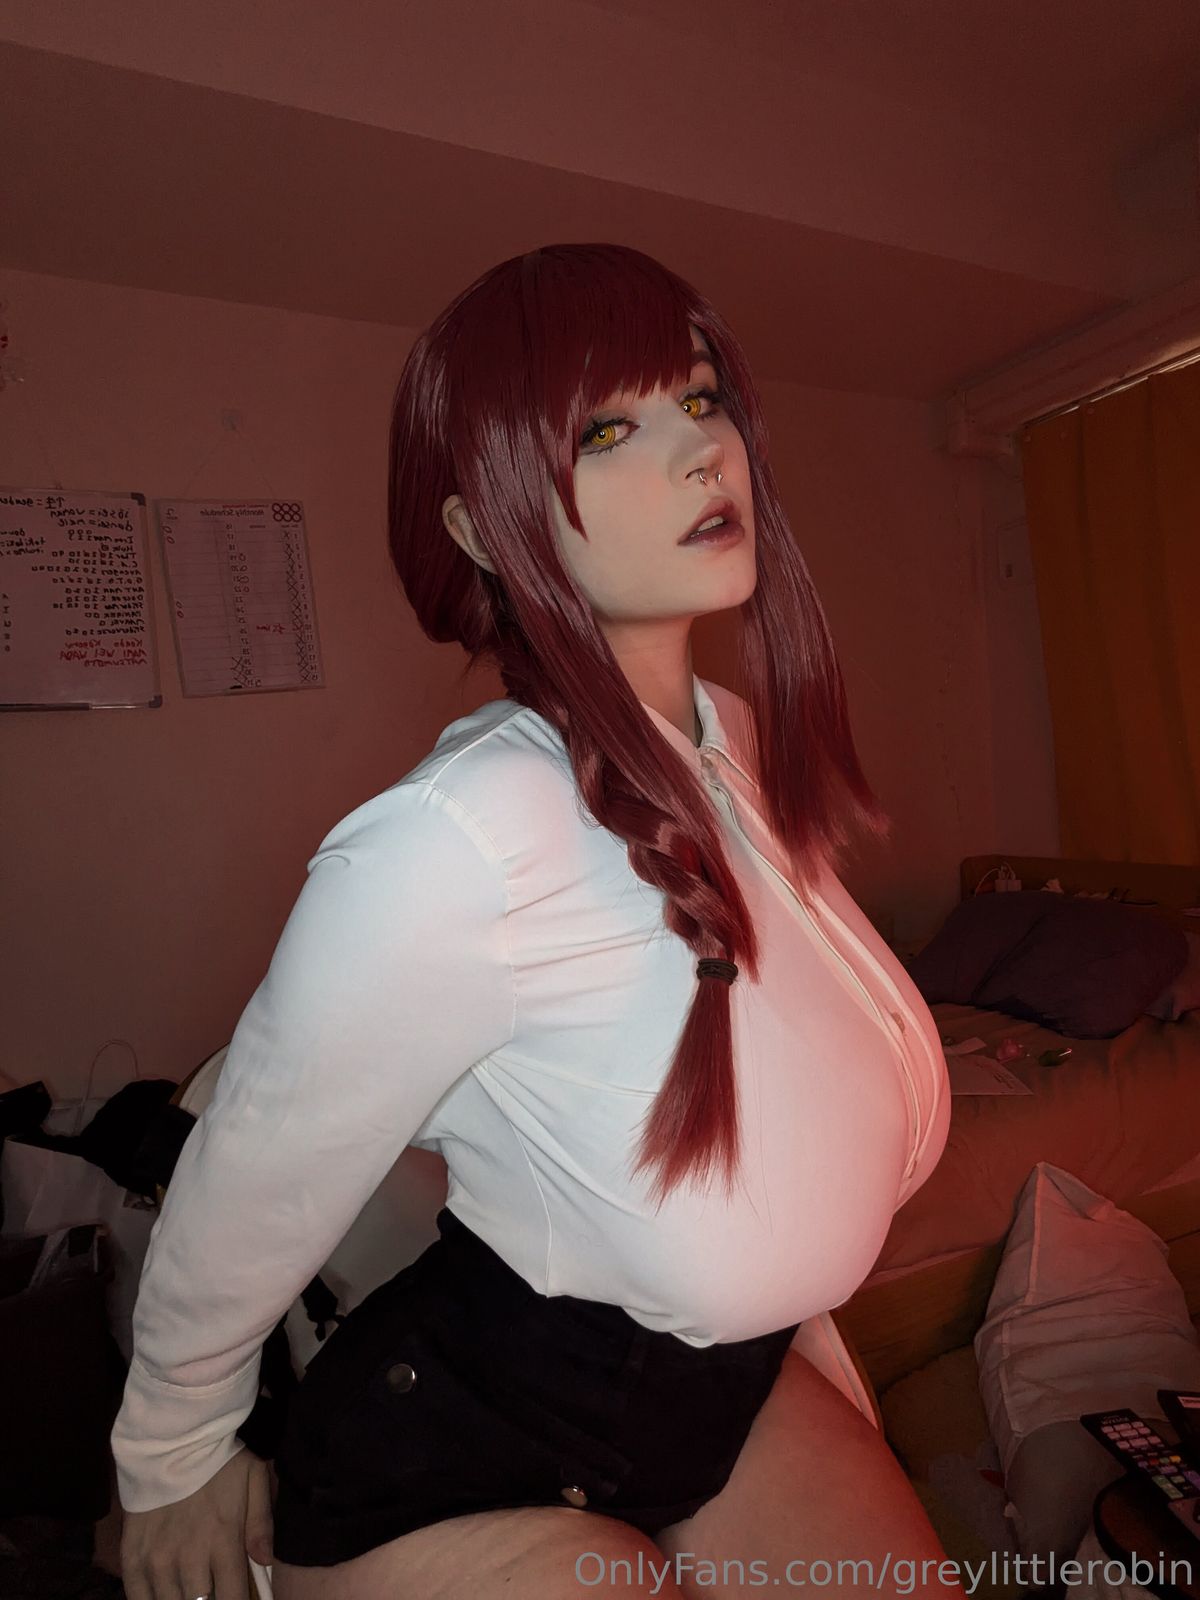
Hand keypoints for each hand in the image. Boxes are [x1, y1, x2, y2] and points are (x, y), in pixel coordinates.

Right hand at [120, 1447, 273, 1599]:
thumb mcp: (254, 1478)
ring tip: (190, 1592)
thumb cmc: (217, 1459)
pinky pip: (138, 1599)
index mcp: (223, 1543)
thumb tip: (265, 1562)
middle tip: (212, 1592)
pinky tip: (163, 1596)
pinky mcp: (132, 1558)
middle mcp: (189, 1559)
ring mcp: (157, 1561)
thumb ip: (262, 1523)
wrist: (170, 1438)